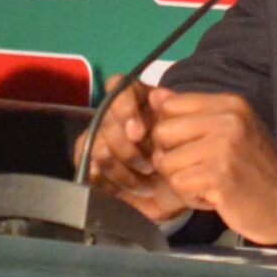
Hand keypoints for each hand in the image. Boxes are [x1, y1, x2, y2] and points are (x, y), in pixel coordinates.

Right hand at [81, 74, 188, 220]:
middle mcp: (114, 115)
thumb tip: (156, 95)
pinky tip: (131, 190)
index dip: (124, 109)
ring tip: (146, 184)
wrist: (181, 186)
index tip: (139, 133)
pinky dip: (112, 185)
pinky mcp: (91, 164)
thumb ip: (172, 110)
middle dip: (128, 151)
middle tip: (150, 167)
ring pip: (97, 150)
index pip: (117, 86)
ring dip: (123, 172)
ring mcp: (99, 139)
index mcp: (137, 98)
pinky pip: (91, 171)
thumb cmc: (185, 151)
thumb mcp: (186, 130)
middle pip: (105, 123)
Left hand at [146, 90, 276, 249]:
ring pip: (166, 162)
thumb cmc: (255, 168)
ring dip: (180, 181)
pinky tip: (211, 196)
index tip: (187, 147)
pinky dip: (190, 197)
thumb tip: (156, 96)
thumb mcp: (229, 130)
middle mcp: (228, 119)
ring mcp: (225, 146)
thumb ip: (192, 113)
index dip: (169, 130)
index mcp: (230, 104)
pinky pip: (178, 184)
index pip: (170, 105)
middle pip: (162, 132)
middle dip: (170, 157)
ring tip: (206, 184)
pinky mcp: (219, 175)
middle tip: (195, 170)